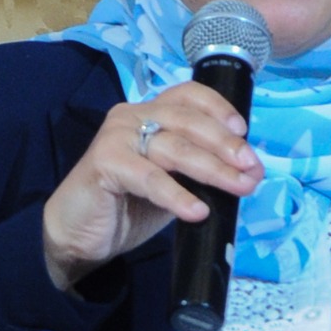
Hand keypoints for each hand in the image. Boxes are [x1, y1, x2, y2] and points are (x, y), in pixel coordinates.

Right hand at [41, 81, 263, 287]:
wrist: (78, 235)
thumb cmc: (126, 207)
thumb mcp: (172, 183)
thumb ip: (199, 171)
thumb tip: (246, 172)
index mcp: (151, 113)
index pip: (189, 95)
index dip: (220, 109)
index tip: (244, 131)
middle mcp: (133, 116)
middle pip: (189, 121)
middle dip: (226, 145)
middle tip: (252, 168)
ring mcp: (117, 135)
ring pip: (175, 147)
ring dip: (213, 169)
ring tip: (239, 187)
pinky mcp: (105, 160)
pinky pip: (150, 177)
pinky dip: (176, 194)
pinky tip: (197, 211)